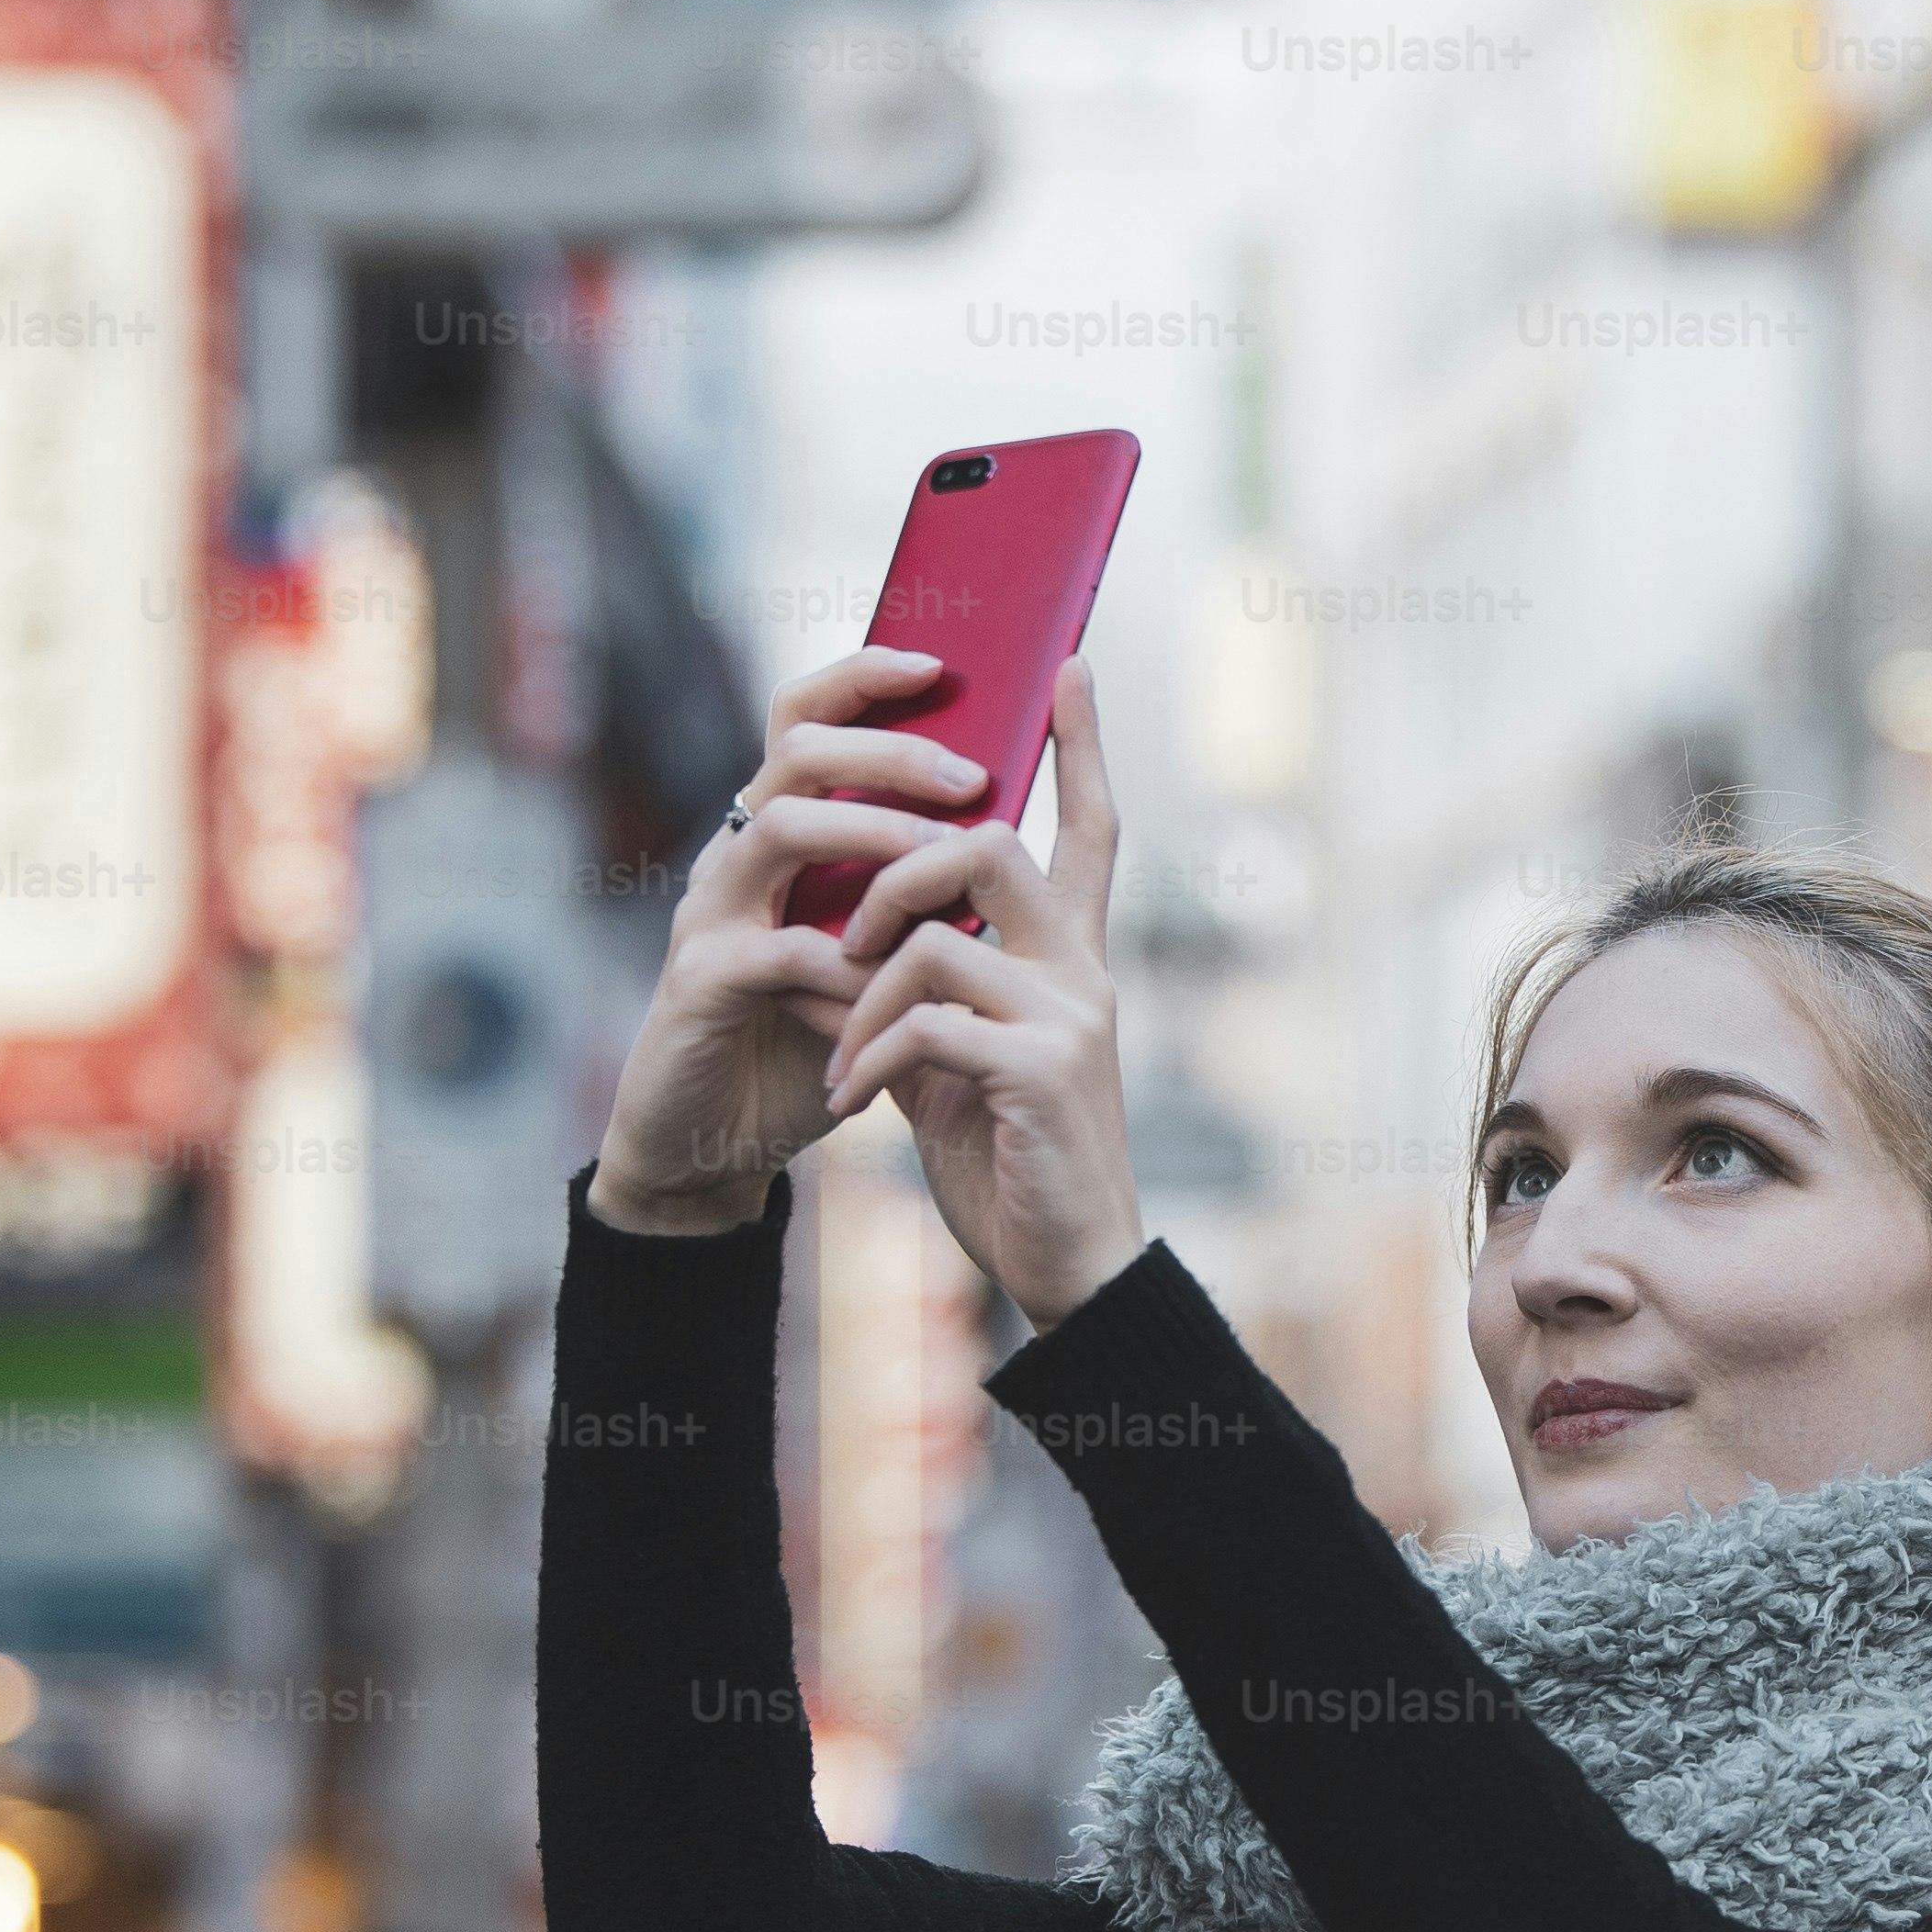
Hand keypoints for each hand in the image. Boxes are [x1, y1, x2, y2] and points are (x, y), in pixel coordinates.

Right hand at [585, 647, 984, 1232]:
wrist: (716, 1139)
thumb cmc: (804, 1039)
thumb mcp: (873, 954)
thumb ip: (915, 896)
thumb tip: (1009, 832)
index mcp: (779, 834)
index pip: (807, 718)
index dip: (864, 677)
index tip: (942, 664)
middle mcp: (735, 855)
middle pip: (798, 753)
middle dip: (890, 753)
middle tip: (971, 779)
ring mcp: (709, 912)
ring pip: (779, 827)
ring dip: (870, 836)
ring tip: (941, 862)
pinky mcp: (699, 982)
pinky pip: (775, 949)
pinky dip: (843, 962)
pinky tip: (890, 983)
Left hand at [820, 657, 1150, 1328]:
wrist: (1066, 1268)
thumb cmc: (1011, 1163)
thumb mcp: (962, 1056)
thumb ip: (935, 986)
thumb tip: (868, 935)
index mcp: (1073, 961)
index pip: (1091, 828)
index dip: (1081, 744)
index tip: (1068, 663)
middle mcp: (1085, 973)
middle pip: (993, 842)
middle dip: (900, 865)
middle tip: (847, 936)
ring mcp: (1069, 1018)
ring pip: (937, 933)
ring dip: (861, 988)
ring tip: (841, 1050)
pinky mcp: (1041, 1072)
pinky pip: (925, 1020)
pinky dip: (867, 1052)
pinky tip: (852, 1098)